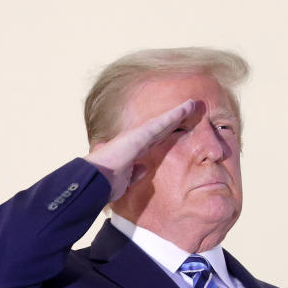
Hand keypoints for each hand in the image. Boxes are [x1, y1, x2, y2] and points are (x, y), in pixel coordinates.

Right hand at [83, 98, 203, 201]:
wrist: (96, 179)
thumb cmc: (106, 182)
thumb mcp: (124, 179)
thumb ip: (134, 172)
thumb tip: (144, 168)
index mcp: (133, 151)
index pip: (153, 140)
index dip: (166, 133)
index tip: (177, 128)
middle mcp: (136, 140)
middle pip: (161, 128)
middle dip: (174, 120)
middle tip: (189, 110)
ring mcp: (138, 135)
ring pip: (163, 122)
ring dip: (178, 113)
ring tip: (192, 104)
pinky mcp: (141, 134)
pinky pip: (162, 122)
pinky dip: (175, 114)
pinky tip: (186, 108)